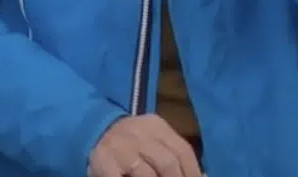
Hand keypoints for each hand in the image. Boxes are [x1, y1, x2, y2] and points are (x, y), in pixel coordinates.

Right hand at [88, 114, 202, 176]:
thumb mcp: (154, 140)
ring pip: (147, 174)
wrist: (94, 131)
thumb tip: (203, 176)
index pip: (183, 150)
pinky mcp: (104, 163)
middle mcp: (139, 133)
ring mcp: (120, 148)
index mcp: (156, 125)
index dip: (194, 172)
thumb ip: (175, 155)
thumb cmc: (132, 142)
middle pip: (168, 163)